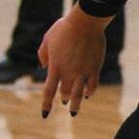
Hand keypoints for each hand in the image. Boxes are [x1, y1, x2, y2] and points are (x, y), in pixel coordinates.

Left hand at [39, 4, 108, 118]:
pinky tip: (88, 95)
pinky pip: (92, 84)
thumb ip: (43, 54)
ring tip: (73, 111)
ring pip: (79, 94)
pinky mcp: (95, 68)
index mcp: (55, 67)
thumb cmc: (64, 29)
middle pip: (65, 93)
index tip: (45, 115)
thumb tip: (43, 66)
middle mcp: (69, 73)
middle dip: (63, 99)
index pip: (48, 91)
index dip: (46, 104)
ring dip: (76, 103)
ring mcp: (83, 72)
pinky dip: (89, 92)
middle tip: (64, 101)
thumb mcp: (48, 39)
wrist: (85, 23)